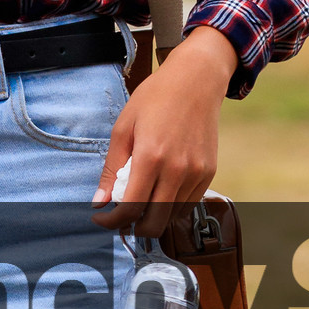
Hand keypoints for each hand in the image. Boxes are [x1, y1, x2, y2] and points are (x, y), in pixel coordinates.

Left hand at [93, 26, 237, 238]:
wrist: (196, 80)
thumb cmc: (155, 99)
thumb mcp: (123, 128)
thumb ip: (110, 169)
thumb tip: (99, 201)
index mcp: (151, 157)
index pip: (130, 209)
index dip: (111, 222)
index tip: (101, 218)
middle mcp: (177, 170)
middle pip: (154, 224)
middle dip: (133, 228)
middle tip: (120, 217)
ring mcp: (196, 173)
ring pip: (172, 217)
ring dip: (153, 217)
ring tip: (140, 200)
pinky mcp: (209, 173)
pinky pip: (188, 205)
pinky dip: (171, 207)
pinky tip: (159, 191)